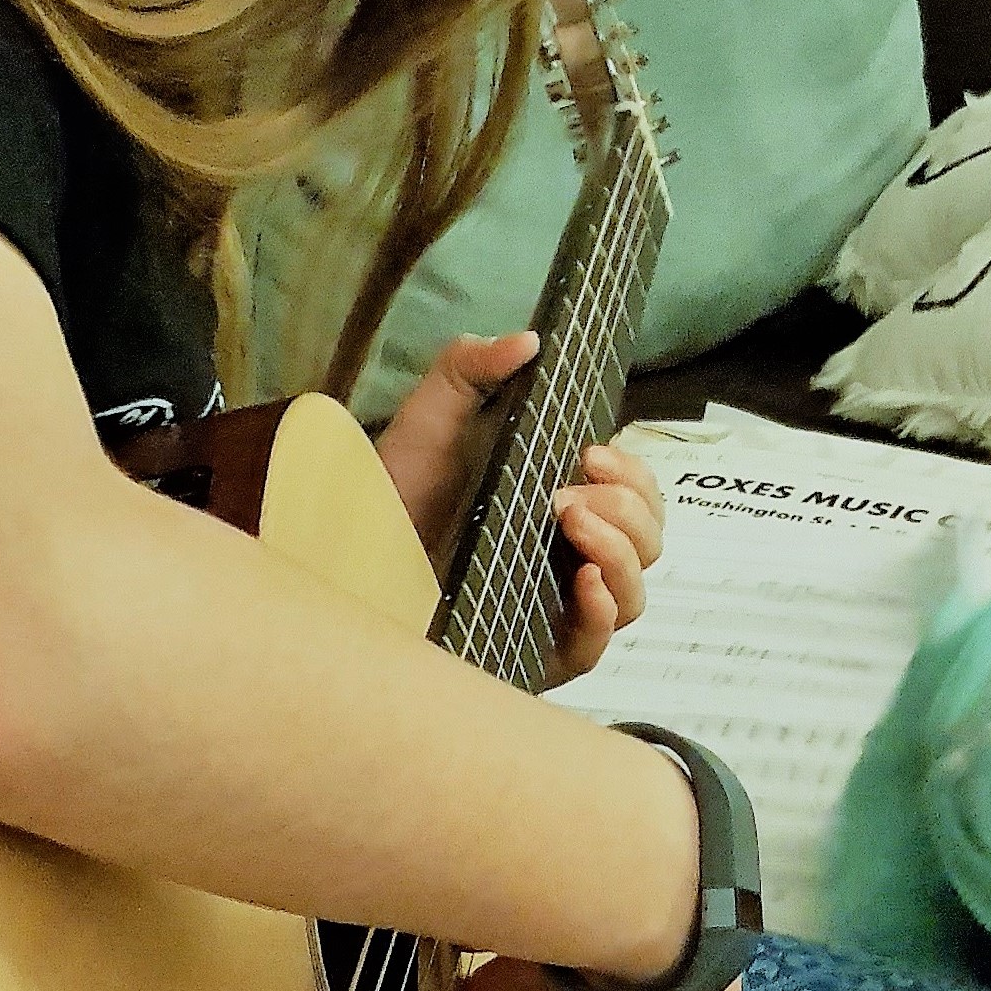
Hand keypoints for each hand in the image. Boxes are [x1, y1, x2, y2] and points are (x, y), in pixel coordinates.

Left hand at [375, 336, 662, 685]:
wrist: (342, 556)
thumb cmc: (393, 493)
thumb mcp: (430, 416)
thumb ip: (472, 366)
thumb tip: (528, 339)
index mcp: (564, 502)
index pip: (635, 494)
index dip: (632, 473)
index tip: (591, 453)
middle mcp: (571, 556)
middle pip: (648, 542)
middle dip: (628, 509)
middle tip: (569, 493)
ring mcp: (558, 606)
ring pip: (635, 593)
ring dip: (622, 552)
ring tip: (571, 521)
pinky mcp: (536, 651)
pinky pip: (597, 645)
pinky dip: (605, 612)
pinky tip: (586, 581)